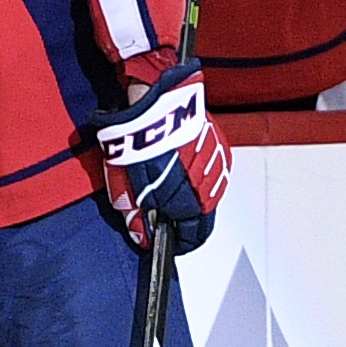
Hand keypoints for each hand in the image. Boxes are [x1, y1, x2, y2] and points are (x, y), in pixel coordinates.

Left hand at [87, 60, 227, 251]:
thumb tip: (142, 238)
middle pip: (203, 216)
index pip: (194, 236)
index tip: (170, 243)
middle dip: (186, 219)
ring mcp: (217, 165)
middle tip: (165, 214)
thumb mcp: (126, 186)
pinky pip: (211, 170)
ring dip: (193, 195)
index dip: (181, 243)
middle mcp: (210, 186)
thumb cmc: (139, 143)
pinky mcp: (219, 145)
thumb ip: (135, 216)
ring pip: (208, 192)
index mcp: (189, 202)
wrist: (156, 103)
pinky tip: (180, 165)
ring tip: (169, 185)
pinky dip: (198, 174)